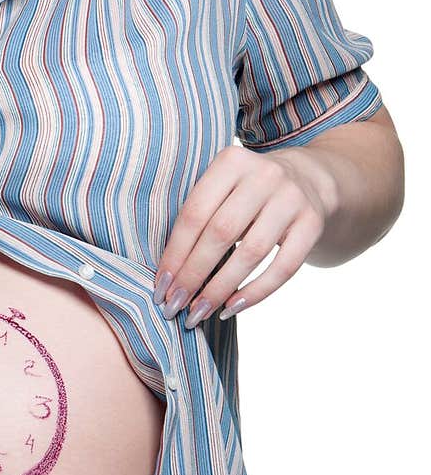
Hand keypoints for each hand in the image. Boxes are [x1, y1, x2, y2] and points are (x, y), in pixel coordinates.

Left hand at [152, 144, 336, 326]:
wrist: (310, 180)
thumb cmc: (248, 192)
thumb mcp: (224, 187)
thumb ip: (199, 217)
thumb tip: (167, 274)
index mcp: (231, 162)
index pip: (195, 214)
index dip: (175, 253)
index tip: (160, 286)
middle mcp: (264, 176)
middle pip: (220, 233)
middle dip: (193, 275)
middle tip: (174, 305)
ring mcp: (292, 199)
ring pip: (250, 253)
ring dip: (220, 289)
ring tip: (199, 312)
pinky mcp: (313, 224)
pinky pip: (283, 267)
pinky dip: (255, 292)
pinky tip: (231, 307)